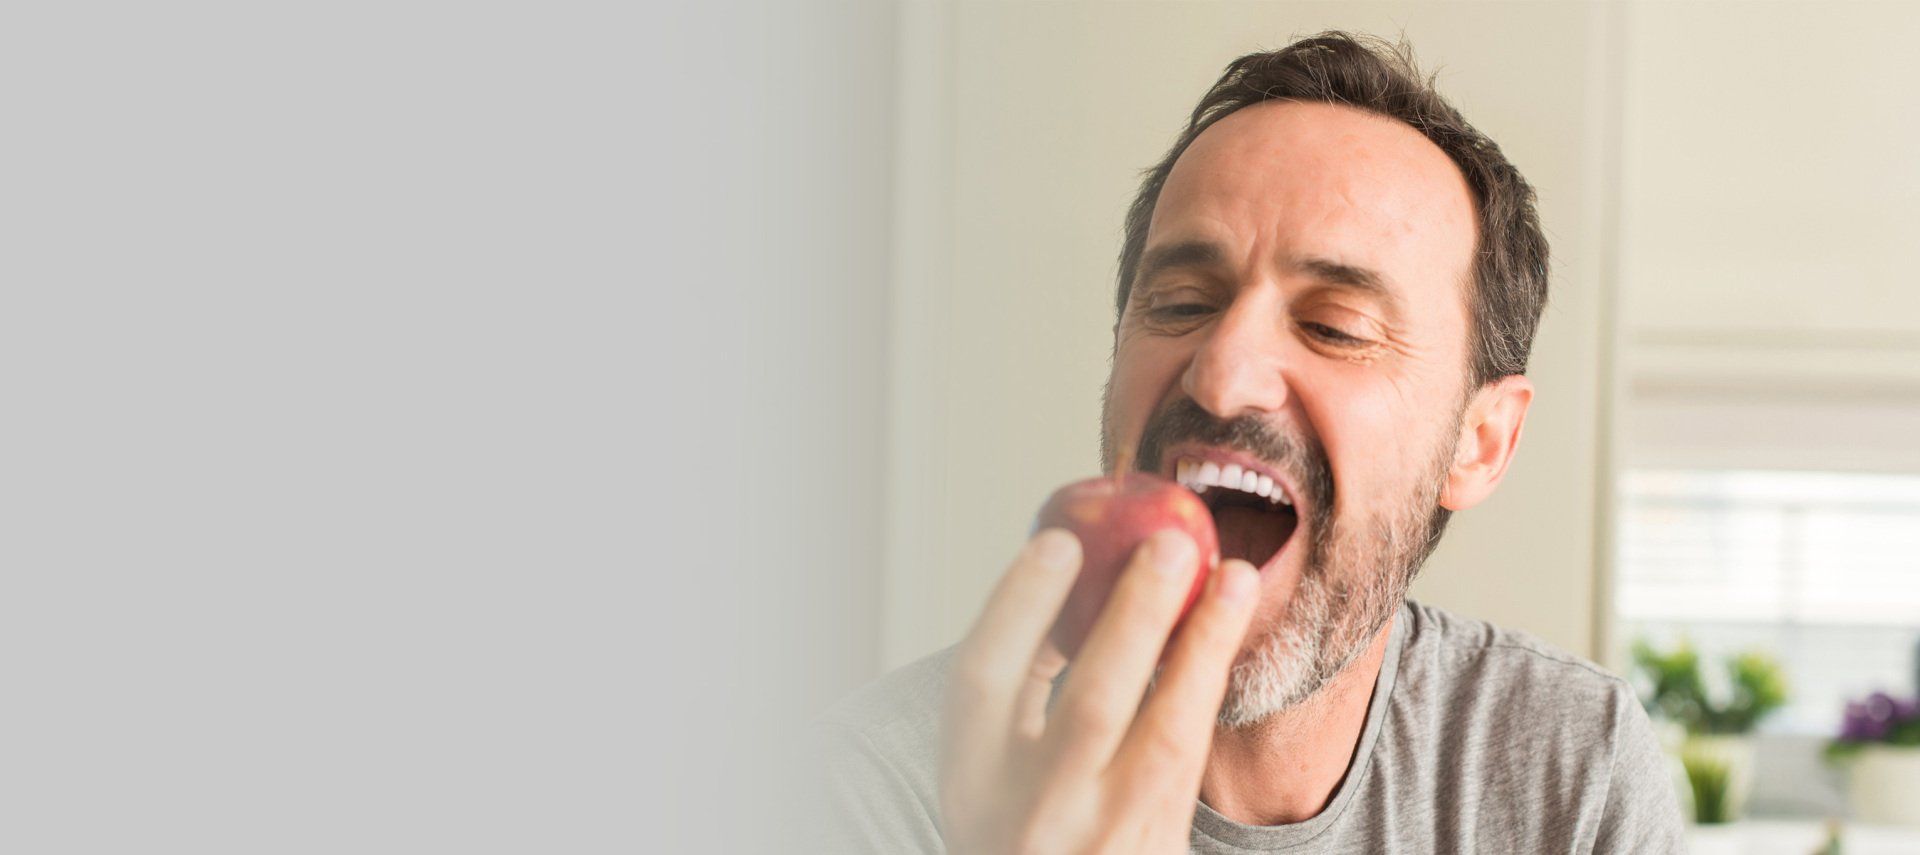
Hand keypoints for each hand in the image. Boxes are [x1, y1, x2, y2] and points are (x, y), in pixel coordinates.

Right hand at [939, 527, 1260, 853]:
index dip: (1020, 605)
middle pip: (1092, 704)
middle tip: (1173, 543)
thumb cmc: (1017, 816)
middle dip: (1136, 617)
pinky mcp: (1161, 849)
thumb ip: (1018, 686)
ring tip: (1236, 578)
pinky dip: (1207, 690)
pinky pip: (1192, 762)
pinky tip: (1225, 636)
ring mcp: (1106, 839)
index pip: (986, 678)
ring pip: (1168, 737)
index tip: (1060, 541)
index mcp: (974, 775)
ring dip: (1205, 647)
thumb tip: (1077, 572)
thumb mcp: (987, 763)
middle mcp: (1037, 810)